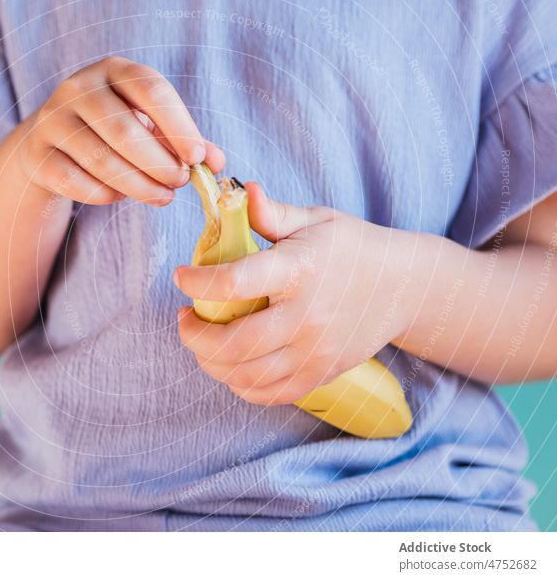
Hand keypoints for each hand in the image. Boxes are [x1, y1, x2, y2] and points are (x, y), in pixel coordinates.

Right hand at [16, 56, 224, 205]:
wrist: (51, 144)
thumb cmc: (112, 132)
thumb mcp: (149, 126)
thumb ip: (184, 142)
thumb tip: (217, 163)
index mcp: (113, 70)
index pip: (150, 89)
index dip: (178, 125)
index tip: (198, 157)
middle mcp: (78, 88)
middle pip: (124, 130)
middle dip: (160, 164)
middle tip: (180, 183)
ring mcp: (52, 120)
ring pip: (102, 160)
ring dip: (139, 185)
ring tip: (162, 197)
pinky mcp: (38, 155)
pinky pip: (77, 182)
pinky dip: (106, 195)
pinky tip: (120, 195)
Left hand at [174, 183, 413, 405]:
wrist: (405, 287)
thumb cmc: (352, 248)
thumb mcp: (315, 220)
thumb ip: (272, 212)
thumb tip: (241, 192)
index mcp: (299, 270)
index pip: (235, 282)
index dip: (197, 282)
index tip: (181, 277)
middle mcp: (307, 316)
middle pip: (235, 343)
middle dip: (193, 336)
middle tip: (184, 320)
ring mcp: (315, 352)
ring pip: (246, 375)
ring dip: (210, 363)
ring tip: (201, 343)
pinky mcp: (321, 374)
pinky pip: (269, 394)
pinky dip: (239, 386)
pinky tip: (228, 366)